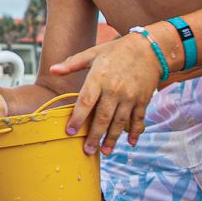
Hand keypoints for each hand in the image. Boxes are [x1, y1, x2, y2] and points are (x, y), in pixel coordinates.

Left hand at [50, 34, 162, 155]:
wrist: (148, 48)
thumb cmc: (116, 51)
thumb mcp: (93, 53)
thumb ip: (72, 63)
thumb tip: (52, 70)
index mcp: (99, 78)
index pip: (85, 102)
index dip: (77, 118)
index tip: (70, 131)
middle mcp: (114, 89)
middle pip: (102, 117)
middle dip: (94, 136)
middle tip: (87, 150)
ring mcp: (130, 96)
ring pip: (119, 122)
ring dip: (112, 139)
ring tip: (105, 152)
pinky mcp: (142, 100)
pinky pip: (138, 119)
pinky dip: (135, 132)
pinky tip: (131, 143)